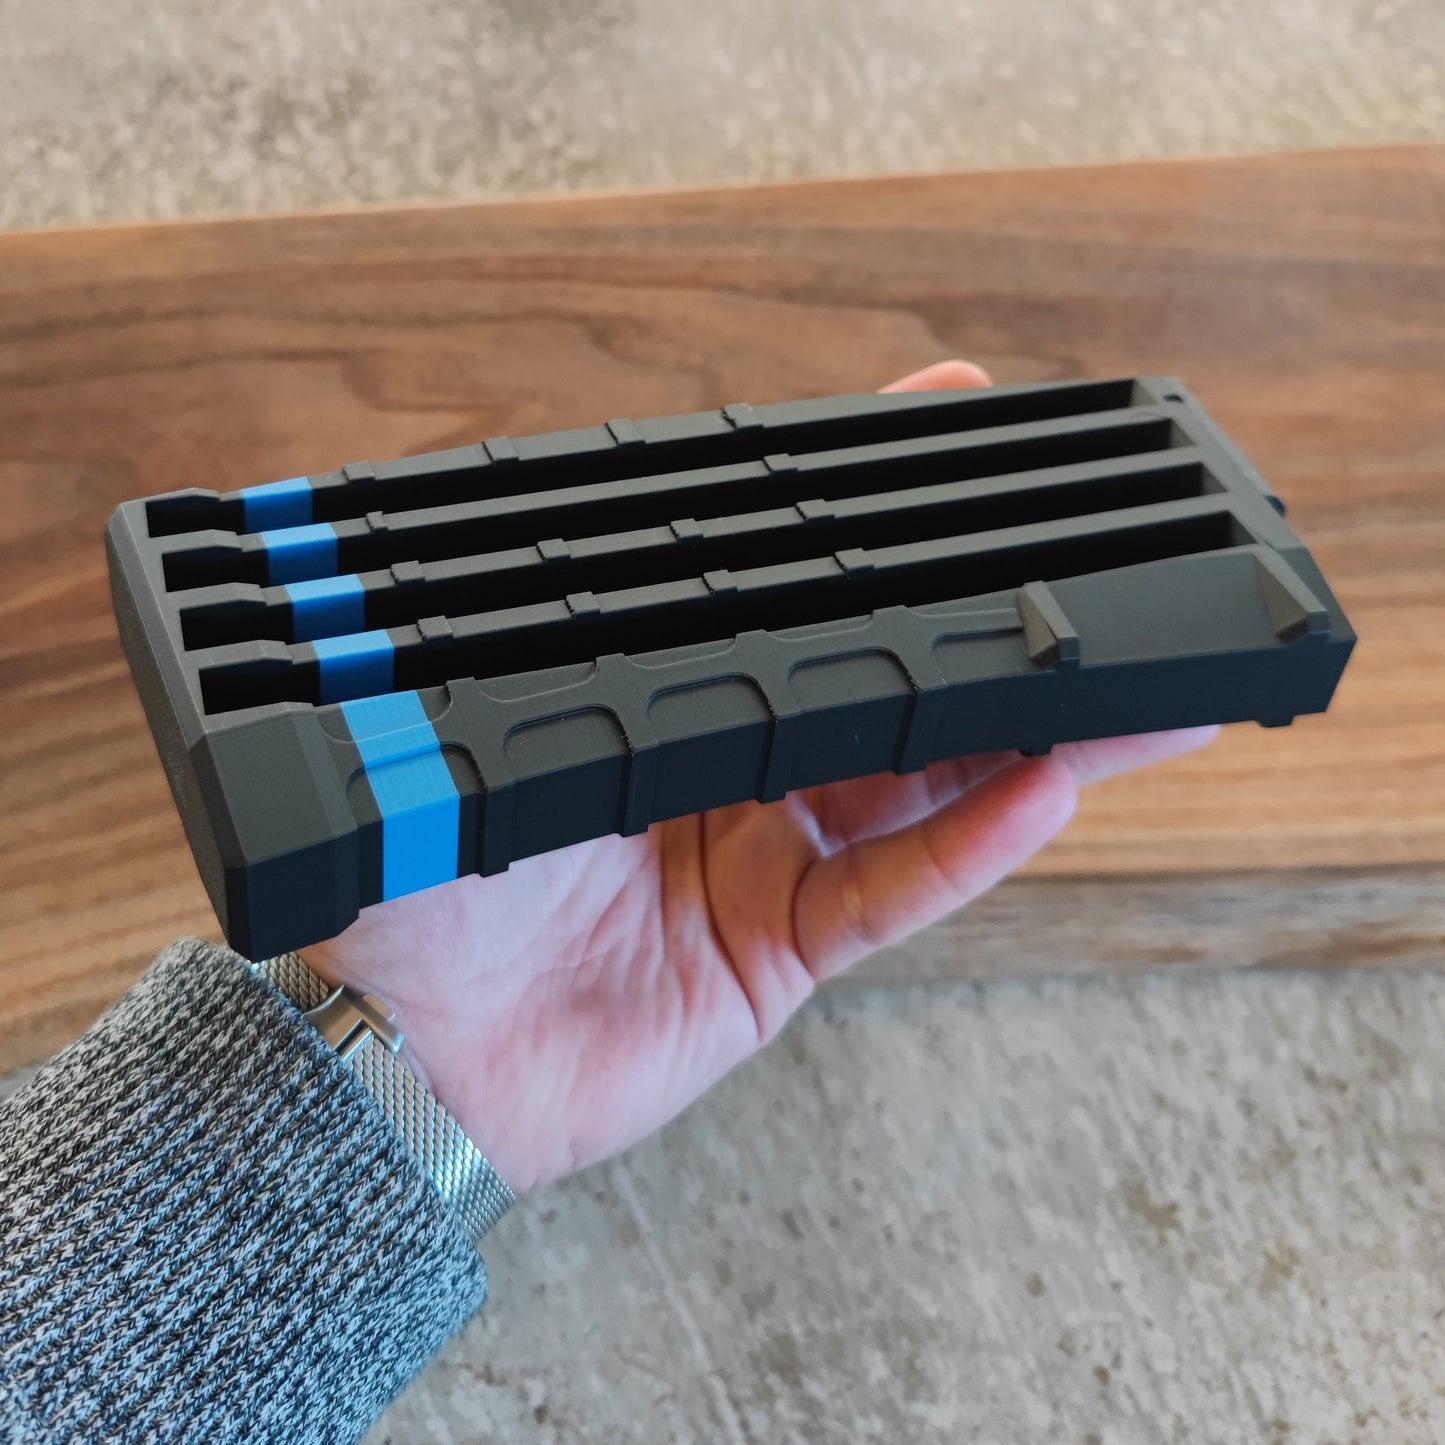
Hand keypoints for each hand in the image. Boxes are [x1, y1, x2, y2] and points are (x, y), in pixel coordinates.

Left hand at [304, 361, 1216, 1191]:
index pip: (782, 606)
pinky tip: (1043, 789)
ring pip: (917, 791)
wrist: (390, 1053)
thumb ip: (540, 636)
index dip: (869, 532)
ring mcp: (761, 867)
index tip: (945, 434)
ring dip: (1021, 743)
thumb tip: (512, 505)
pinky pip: (888, 896)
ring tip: (1125, 691)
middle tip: (1094, 582)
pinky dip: (966, 848)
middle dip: (990, 643)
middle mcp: (724, 777)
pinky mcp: (779, 957)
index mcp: (651, 705)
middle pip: (883, 697)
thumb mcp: (472, 723)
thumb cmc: (405, 883)